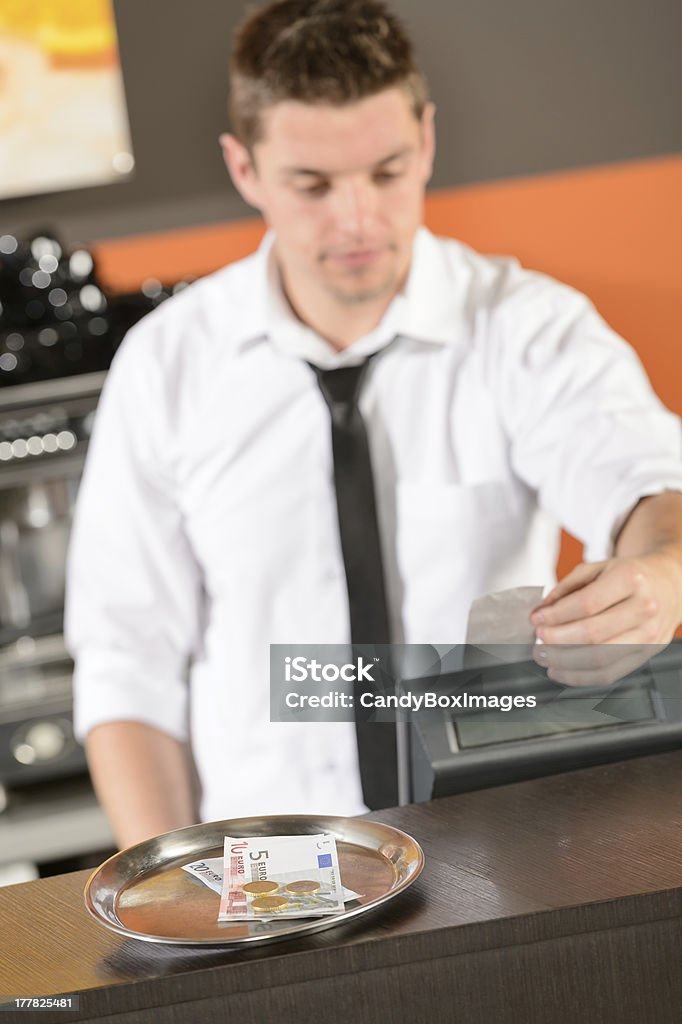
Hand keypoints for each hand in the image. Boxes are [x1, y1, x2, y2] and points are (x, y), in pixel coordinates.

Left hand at [529, 553, 681, 685]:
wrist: (668, 584)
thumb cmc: (630, 576)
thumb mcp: (598, 567)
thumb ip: (566, 588)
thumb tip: (542, 611)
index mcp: (629, 579)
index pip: (587, 603)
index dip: (556, 615)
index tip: (536, 619)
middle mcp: (643, 607)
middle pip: (593, 634)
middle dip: (557, 640)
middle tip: (538, 640)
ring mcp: (648, 634)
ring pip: (601, 658)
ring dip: (565, 662)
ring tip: (545, 656)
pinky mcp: (647, 654)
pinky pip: (610, 673)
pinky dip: (580, 677)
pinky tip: (562, 670)